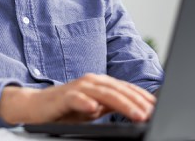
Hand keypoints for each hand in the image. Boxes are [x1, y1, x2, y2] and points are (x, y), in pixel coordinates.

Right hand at [0, 73, 155, 124]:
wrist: (37, 106)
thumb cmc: (67, 108)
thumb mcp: (94, 108)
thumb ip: (112, 105)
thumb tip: (136, 109)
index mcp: (100, 83)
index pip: (126, 88)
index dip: (142, 97)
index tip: (157, 107)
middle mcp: (91, 81)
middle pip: (118, 90)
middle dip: (136, 102)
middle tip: (150, 113)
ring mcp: (78, 87)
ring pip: (103, 94)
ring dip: (121, 103)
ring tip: (135, 114)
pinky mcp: (63, 96)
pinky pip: (76, 99)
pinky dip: (85, 103)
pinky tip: (94, 109)